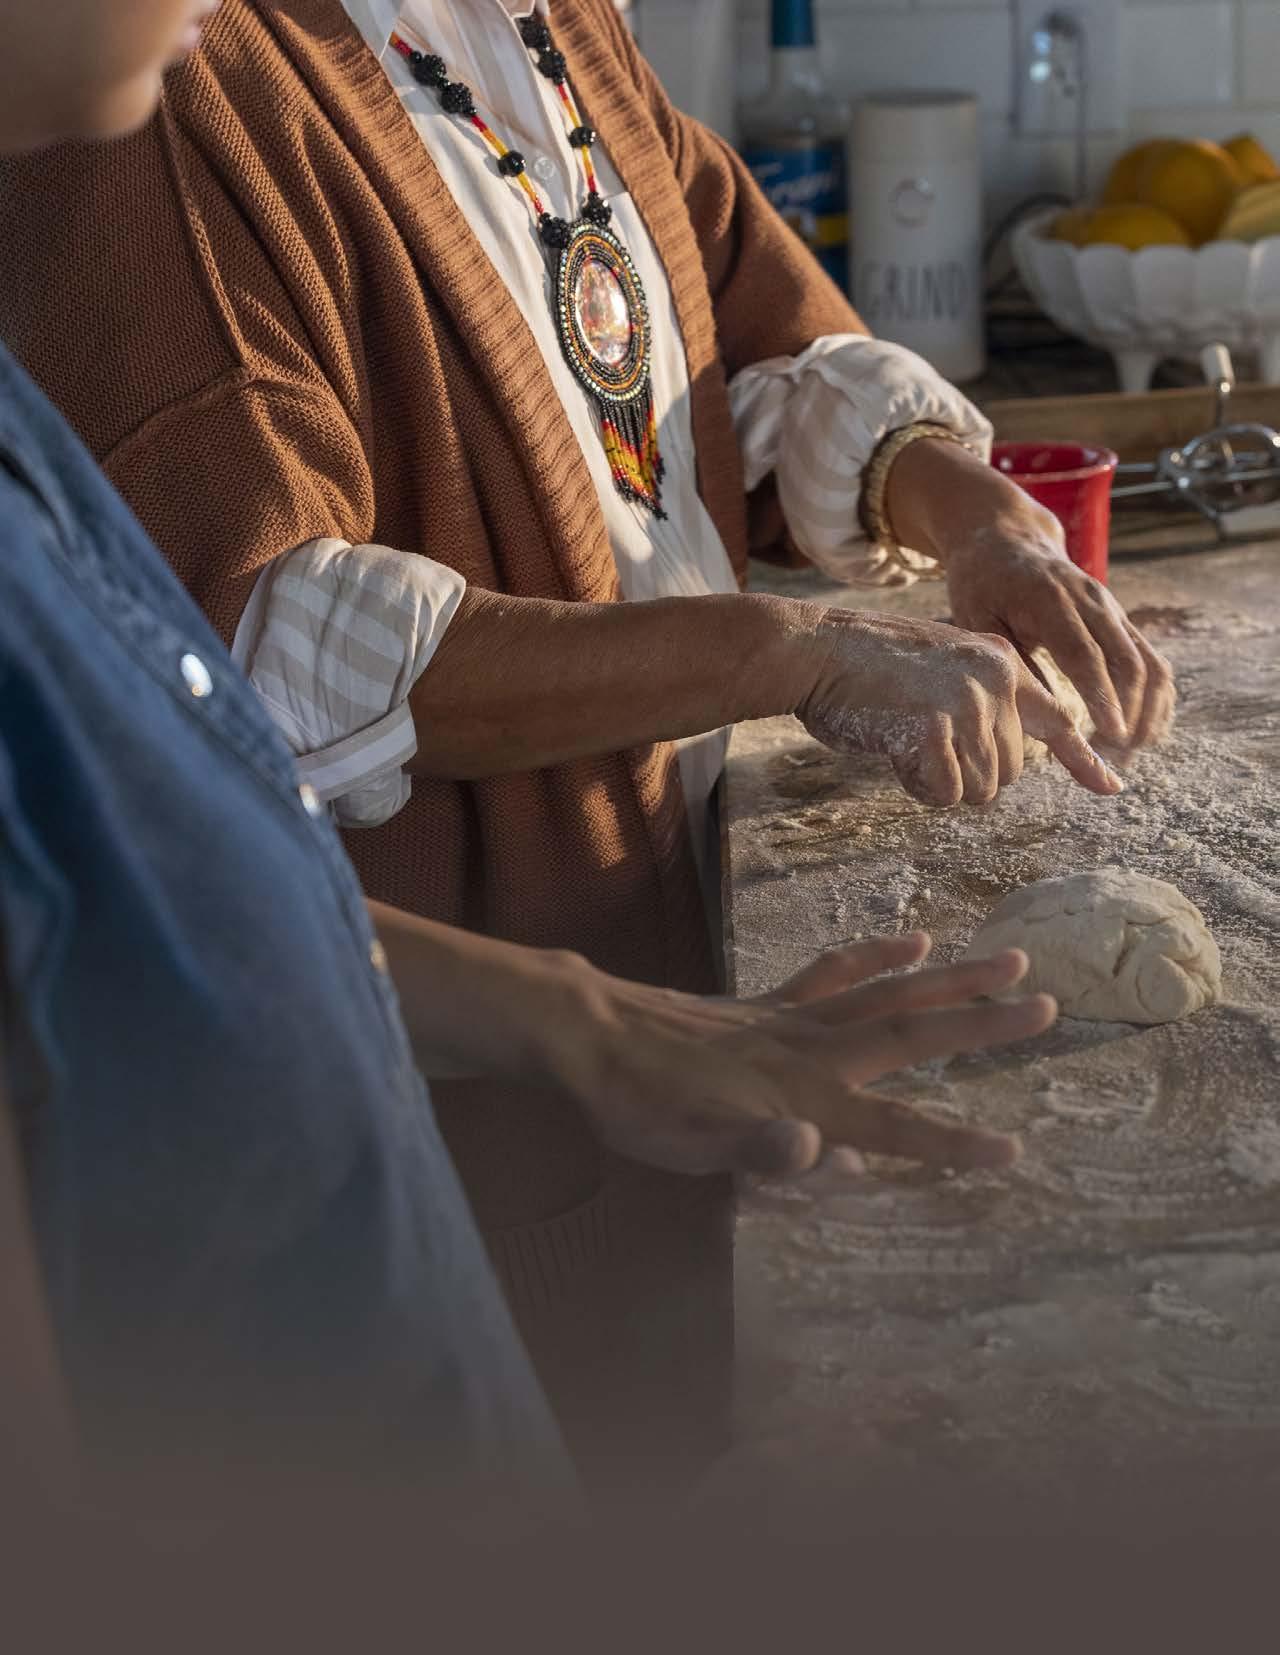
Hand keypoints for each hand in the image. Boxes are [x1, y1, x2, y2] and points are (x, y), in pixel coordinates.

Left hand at [537, 933, 1053, 1178]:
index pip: (890, 1128)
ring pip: (886, 992)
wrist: (589, 1035)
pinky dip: (877, 955)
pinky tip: (914, 940)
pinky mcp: (766, 1004)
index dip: (950, 1143)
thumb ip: (758, 1151)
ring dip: (949, 978)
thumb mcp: (688, 1147)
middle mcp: (808, 1051)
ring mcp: (789, 1019)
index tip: (1015, 1150)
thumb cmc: (638, 1106)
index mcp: (800, 1098)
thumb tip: (826, 1156)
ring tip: (1007, 960)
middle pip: (909, 1033)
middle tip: (1050, 1004)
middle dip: (980, 1024)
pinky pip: (834, 973)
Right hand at [793, 607, 1123, 805]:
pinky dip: (919, 786)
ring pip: (979, 788)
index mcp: (1002, 663)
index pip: (1056, 720)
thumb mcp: (940, 672)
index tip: (1111, 786)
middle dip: (965, 772)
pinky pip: (945, 792)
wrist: (814, 650)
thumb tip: (1006, 765)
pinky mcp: (936, 728)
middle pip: (1008, 772)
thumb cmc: (864, 669)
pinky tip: (893, 751)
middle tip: (920, 740)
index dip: (1083, 760)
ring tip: (904, 739)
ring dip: (940, 782)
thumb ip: (979, 704)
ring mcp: (968, 703)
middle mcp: (997, 680)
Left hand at [885, 438, 1175, 749]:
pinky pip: (1150, 659)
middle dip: (1128, 713)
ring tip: (1130, 752)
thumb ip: (1008, 661)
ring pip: (1148, 662)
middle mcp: (1093, 602)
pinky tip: (1144, 730)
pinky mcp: (1120, 619)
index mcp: (1052, 601)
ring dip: (1147, 710)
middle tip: (1115, 758)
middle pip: (1127, 662)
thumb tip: (1037, 712)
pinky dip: (1154, 697)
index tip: (1111, 734)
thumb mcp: (978, 621)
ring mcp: (1112, 609)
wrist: (1007, 539)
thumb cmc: (983, 585)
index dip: (1101, 697)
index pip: (1085, 655)